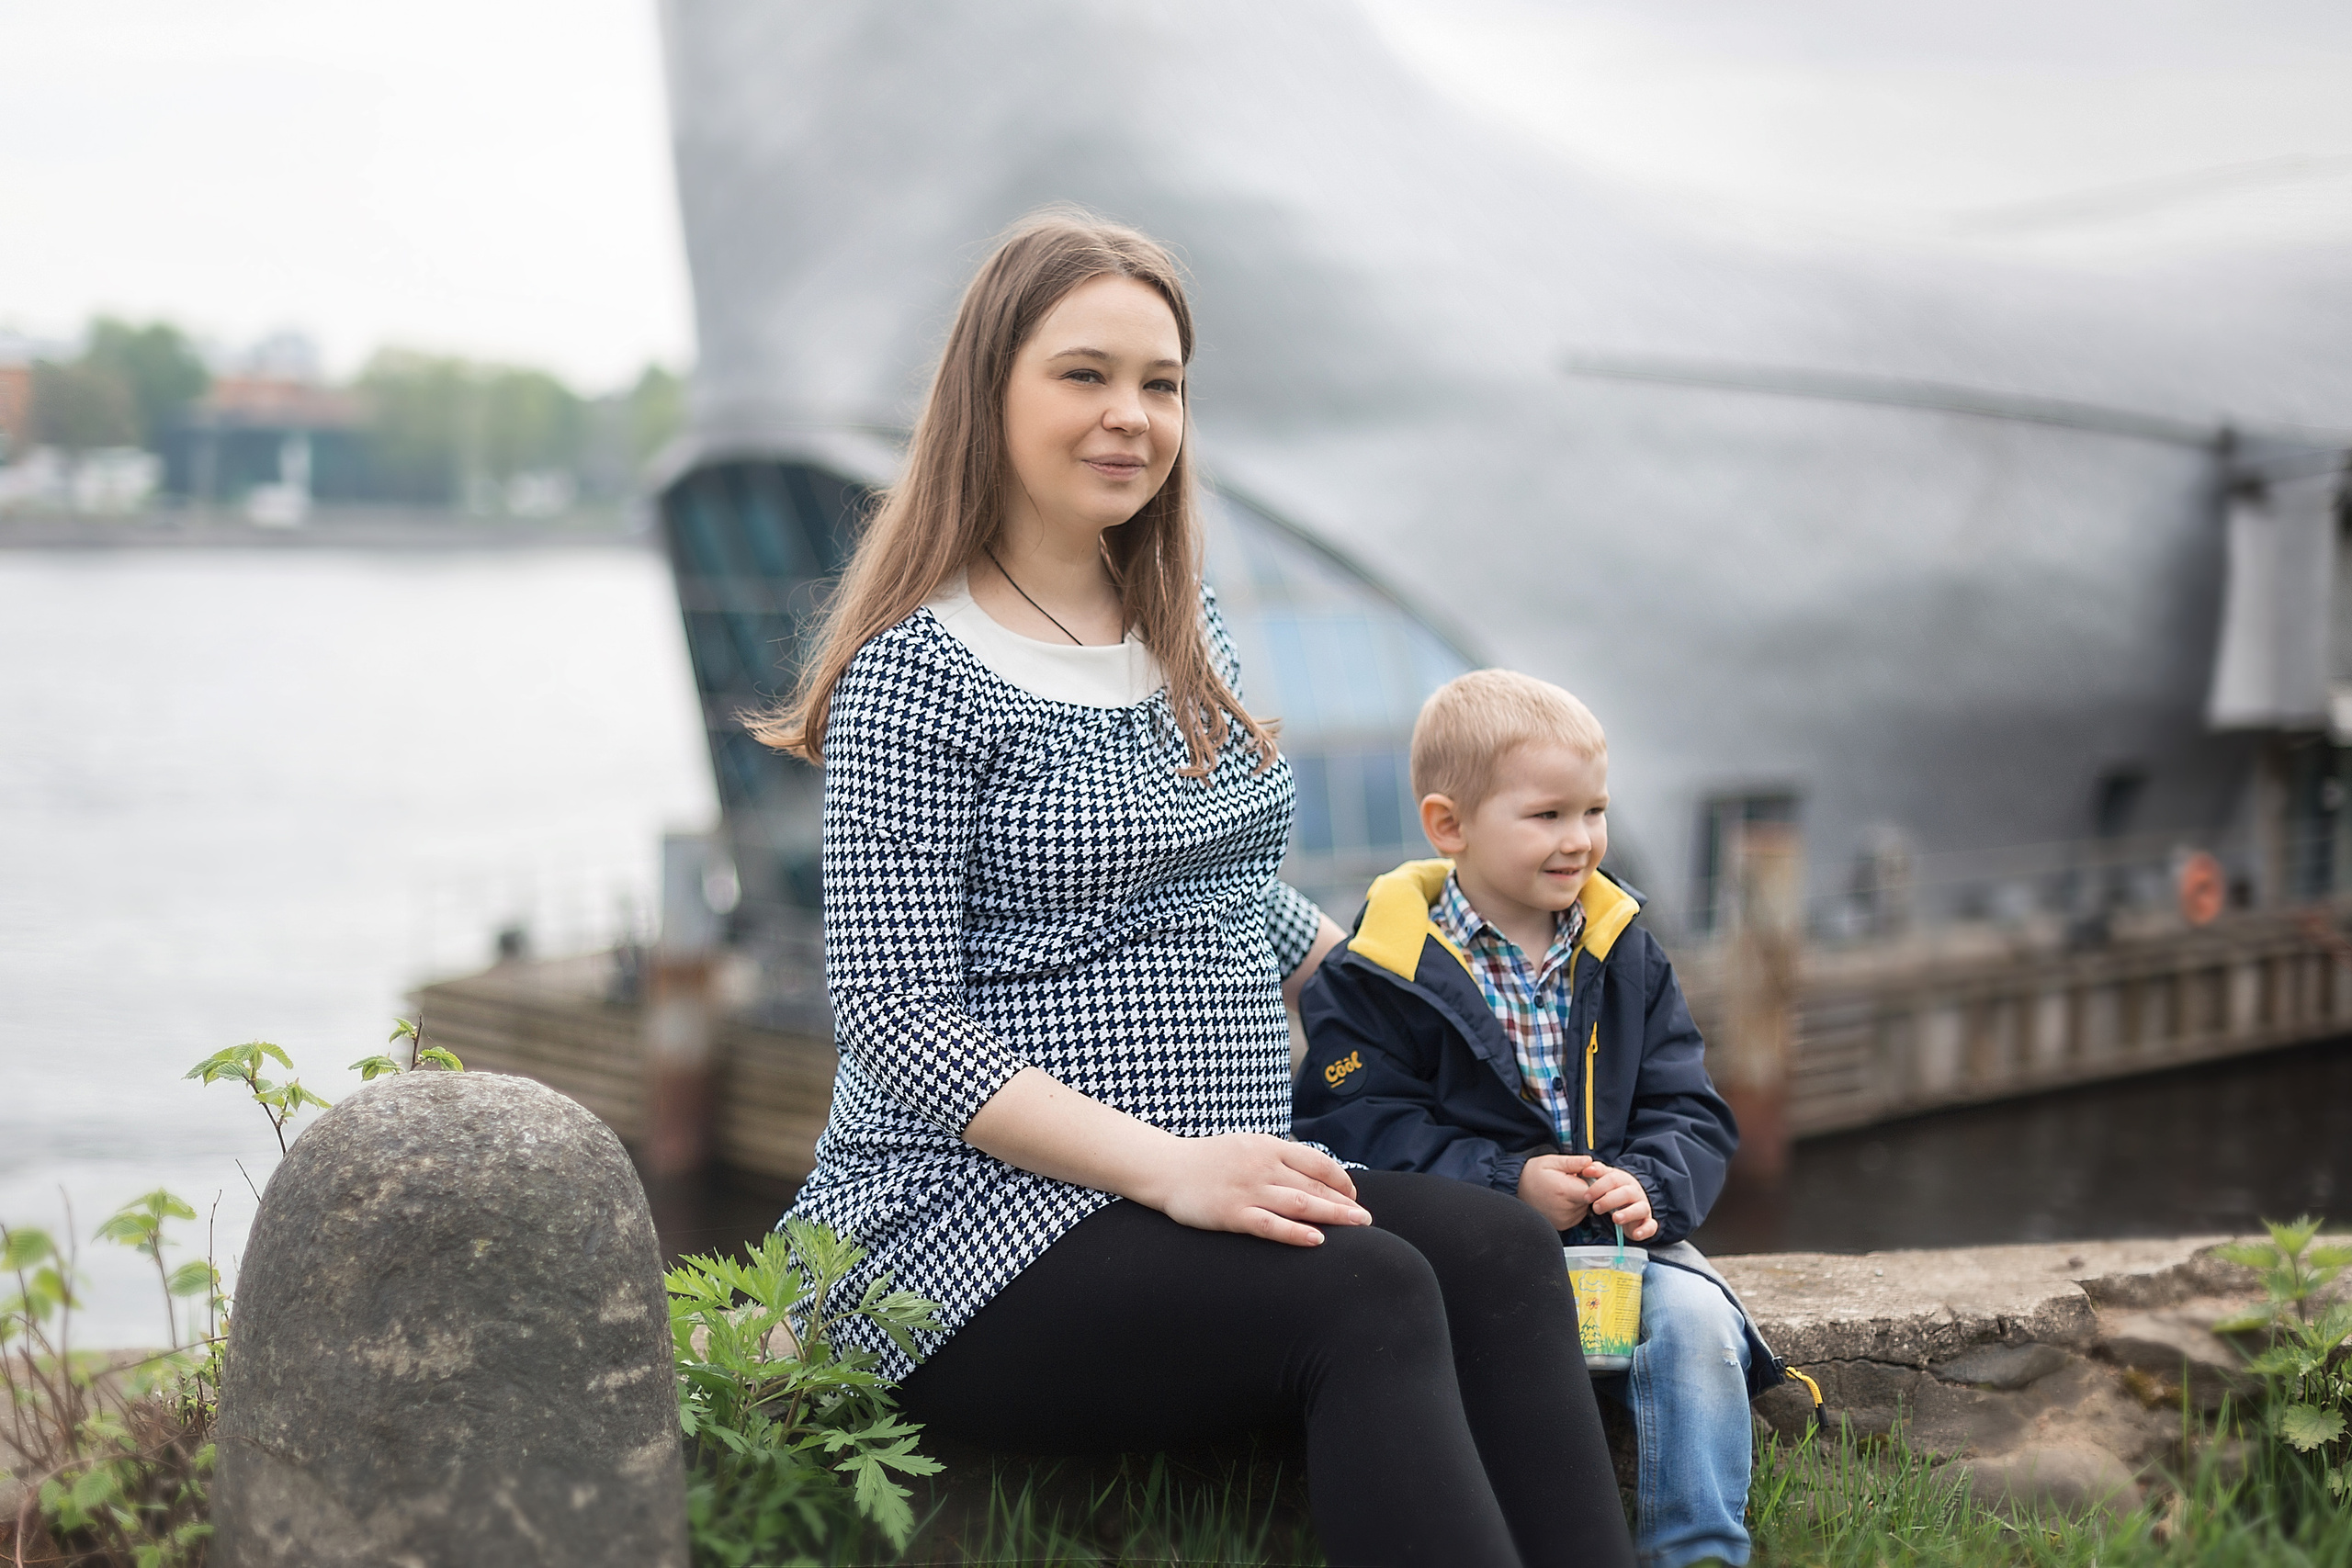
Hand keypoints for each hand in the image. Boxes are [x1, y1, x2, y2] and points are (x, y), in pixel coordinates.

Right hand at [1145, 1133, 1370, 1247]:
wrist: (1164, 1168)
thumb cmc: (1207, 1160)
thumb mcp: (1245, 1146)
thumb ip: (1275, 1157)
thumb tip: (1309, 1173)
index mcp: (1267, 1146)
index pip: (1316, 1161)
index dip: (1340, 1179)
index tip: (1354, 1195)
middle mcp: (1261, 1165)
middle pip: (1314, 1184)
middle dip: (1345, 1202)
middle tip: (1367, 1219)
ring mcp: (1247, 1189)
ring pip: (1299, 1203)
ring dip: (1332, 1215)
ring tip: (1357, 1226)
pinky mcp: (1231, 1213)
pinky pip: (1270, 1225)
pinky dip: (1296, 1232)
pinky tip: (1317, 1240)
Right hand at [1516, 1153, 1595, 1230]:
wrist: (1515, 1191)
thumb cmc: (1532, 1175)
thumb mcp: (1550, 1162)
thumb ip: (1572, 1162)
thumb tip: (1590, 1161)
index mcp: (1564, 1191)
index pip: (1594, 1188)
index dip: (1592, 1180)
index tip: (1583, 1174)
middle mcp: (1566, 1209)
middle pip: (1590, 1198)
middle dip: (1585, 1187)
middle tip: (1571, 1179)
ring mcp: (1565, 1219)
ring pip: (1585, 1206)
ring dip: (1580, 1197)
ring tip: (1564, 1188)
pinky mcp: (1564, 1225)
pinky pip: (1578, 1214)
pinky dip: (1574, 1206)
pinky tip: (1562, 1198)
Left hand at [1582, 1162, 1658, 1240]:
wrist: (1631, 1201)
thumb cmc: (1614, 1189)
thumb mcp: (1605, 1178)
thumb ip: (1596, 1172)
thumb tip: (1586, 1168)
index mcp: (1622, 1179)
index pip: (1612, 1178)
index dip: (1598, 1187)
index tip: (1586, 1196)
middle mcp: (1635, 1192)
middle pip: (1625, 1193)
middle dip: (1608, 1200)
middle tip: (1595, 1207)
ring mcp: (1643, 1206)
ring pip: (1640, 1208)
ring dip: (1627, 1214)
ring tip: (1615, 1218)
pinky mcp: (1647, 1222)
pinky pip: (1650, 1226)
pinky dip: (1644, 1230)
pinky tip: (1636, 1234)